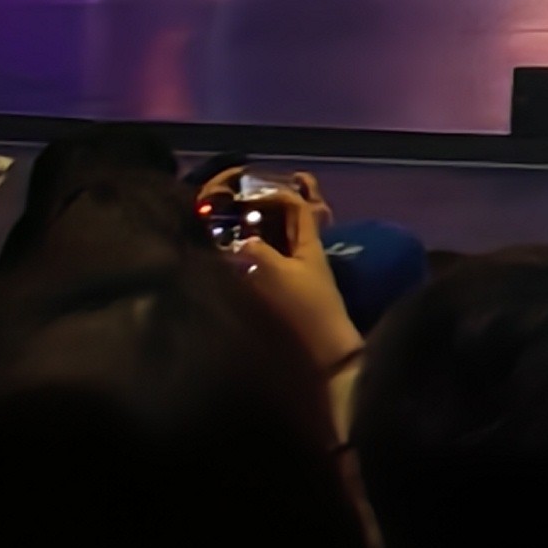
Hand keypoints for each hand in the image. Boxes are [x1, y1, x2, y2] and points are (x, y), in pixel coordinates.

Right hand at [223, 185, 360, 372]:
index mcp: (309, 242)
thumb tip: (239, 241)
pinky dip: (252, 260)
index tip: (246, 192)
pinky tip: (230, 263)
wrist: (323, 354)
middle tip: (232, 206)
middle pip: (287, 223)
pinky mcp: (287, 296)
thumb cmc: (304, 309)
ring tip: (224, 230)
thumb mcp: (278, 275)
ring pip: (276, 245)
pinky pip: (269, 267)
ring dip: (255, 235)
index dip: (277, 193)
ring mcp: (297, 275)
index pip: (298, 205)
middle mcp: (305, 254)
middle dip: (264, 211)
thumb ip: (257, 253)